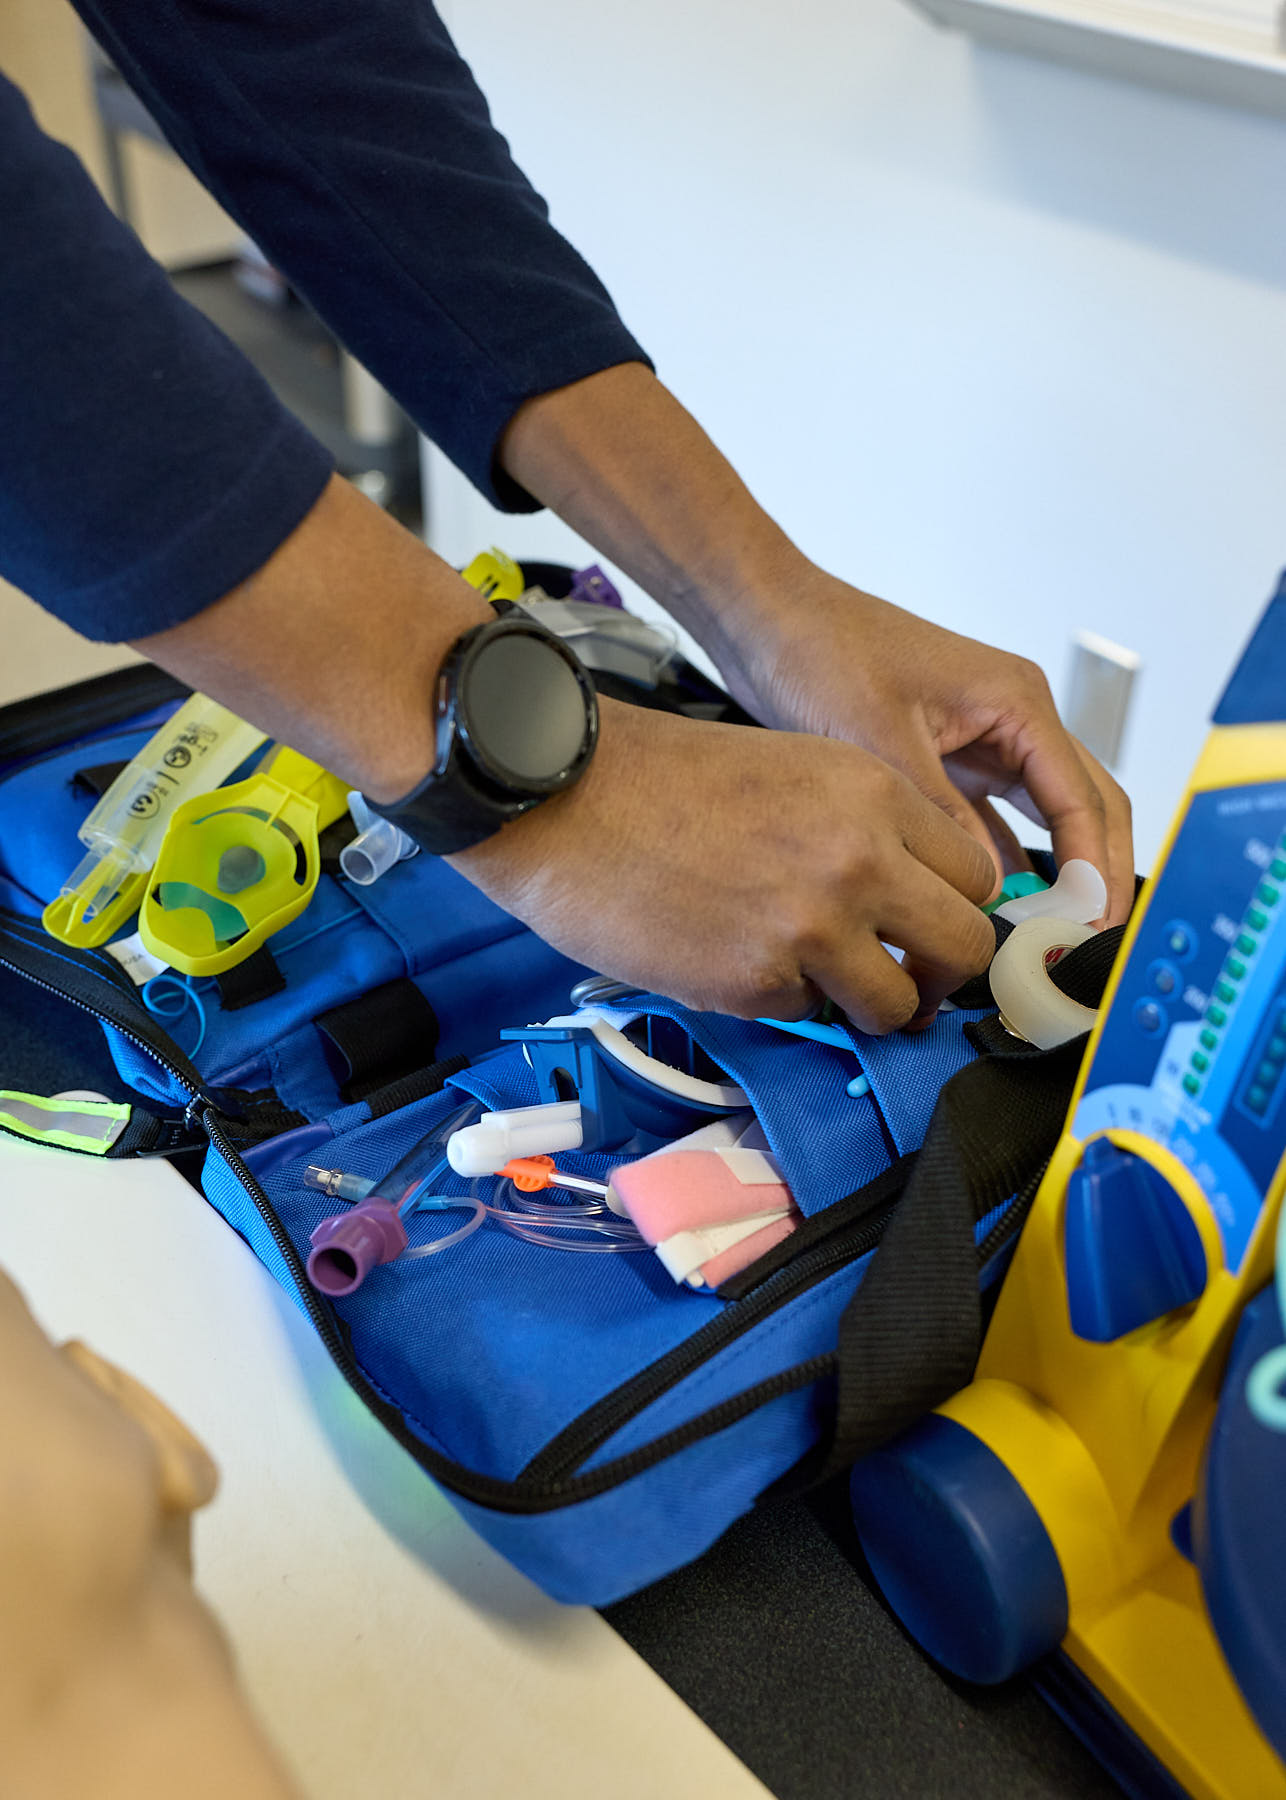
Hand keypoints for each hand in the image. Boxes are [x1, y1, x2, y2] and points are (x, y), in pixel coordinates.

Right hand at [451, 697, 996, 1030]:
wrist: (564, 795)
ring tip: (820, 982)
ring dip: (868, 1005)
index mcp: (875, 791)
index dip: (954, 910)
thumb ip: (864, 829)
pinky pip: (807, 1015)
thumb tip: (908, 904)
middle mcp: (861, 858)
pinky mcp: (755, 980)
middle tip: (907, 981)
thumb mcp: (795, 770)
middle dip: (941, 976)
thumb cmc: (663, 780)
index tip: (929, 929)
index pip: (975, 875)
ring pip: (898, 1004)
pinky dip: (781, 1001)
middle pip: (966, 948)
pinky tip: (735, 960)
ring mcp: (811, 925)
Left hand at [706, 567, 1133, 927]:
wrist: (768, 621)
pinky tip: (990, 915)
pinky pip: (993, 825)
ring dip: (1051, 877)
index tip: (1092, 928)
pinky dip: (1001, 868)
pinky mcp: (949, 763)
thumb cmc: (821, 652)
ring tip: (1044, 944)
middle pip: (1084, 809)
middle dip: (1093, 879)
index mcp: (1016, 702)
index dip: (1094, 871)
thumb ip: (940, 816)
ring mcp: (983, 743)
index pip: (1083, 800)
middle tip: (1086, 948)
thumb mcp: (882, 742)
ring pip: (1044, 820)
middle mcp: (1013, 721)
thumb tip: (984, 889)